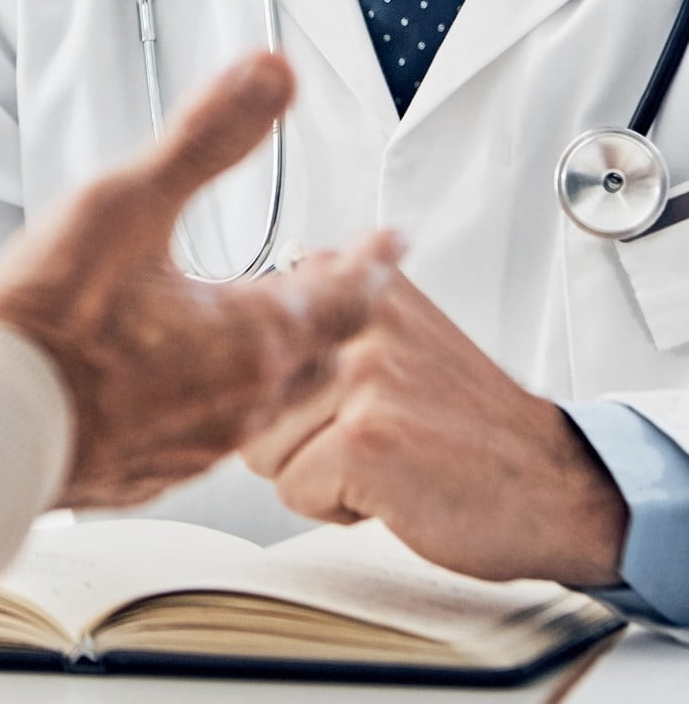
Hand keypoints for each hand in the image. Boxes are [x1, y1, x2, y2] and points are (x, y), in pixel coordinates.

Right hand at [0, 52, 402, 508]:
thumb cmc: (45, 325)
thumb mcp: (126, 203)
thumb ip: (205, 137)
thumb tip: (270, 75)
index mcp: (250, 339)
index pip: (348, 297)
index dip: (374, 261)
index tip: (392, 241)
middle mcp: (239, 403)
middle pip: (320, 356)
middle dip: (334, 310)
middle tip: (338, 280)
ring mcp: (194, 446)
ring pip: (268, 401)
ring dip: (281, 357)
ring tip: (268, 326)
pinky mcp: (148, 471)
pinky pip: (212, 433)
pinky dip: (220, 396)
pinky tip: (184, 383)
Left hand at [241, 269, 627, 586]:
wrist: (557, 486)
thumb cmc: (467, 423)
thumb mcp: (394, 333)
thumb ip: (320, 313)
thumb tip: (232, 314)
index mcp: (352, 281)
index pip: (243, 339)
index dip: (282, 389)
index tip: (338, 396)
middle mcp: (352, 316)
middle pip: (245, 398)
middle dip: (293, 435)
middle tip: (371, 436)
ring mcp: (358, 375)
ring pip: (259, 448)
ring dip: (312, 471)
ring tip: (382, 459)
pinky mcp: (363, 438)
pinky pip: (294, 490)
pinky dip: (336, 509)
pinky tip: (394, 490)